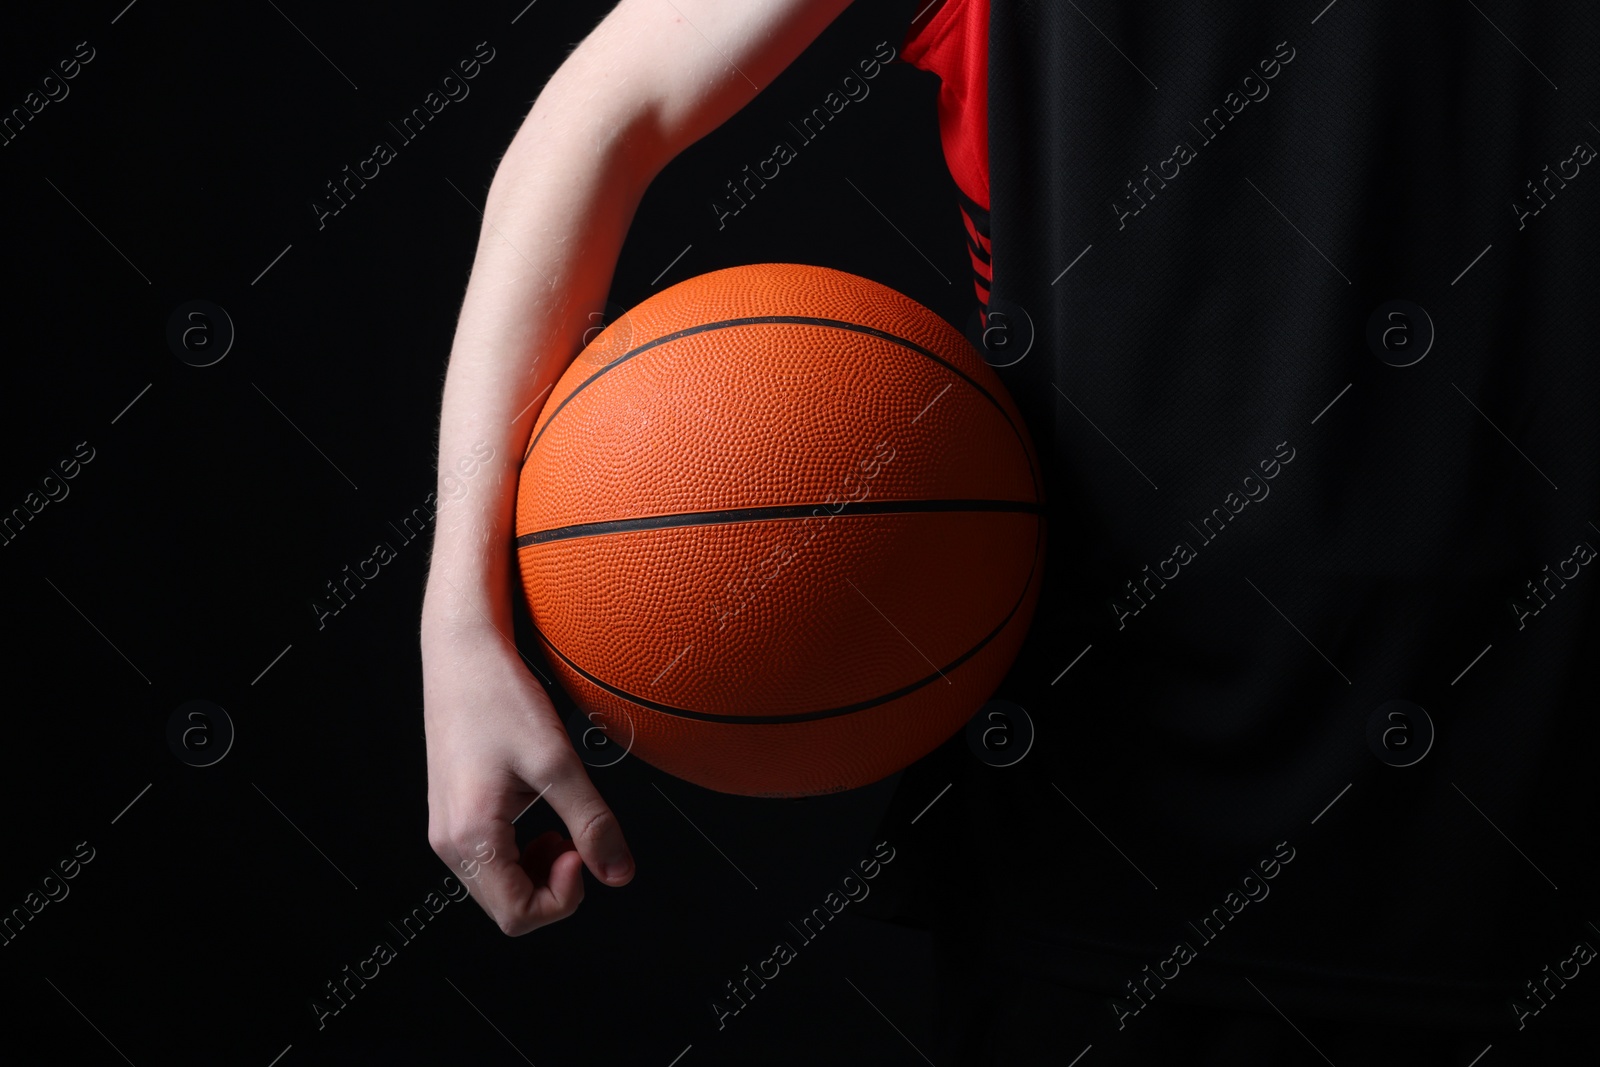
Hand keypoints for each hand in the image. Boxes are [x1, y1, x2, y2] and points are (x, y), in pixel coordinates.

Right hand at [423, 623, 634, 933]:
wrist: (462, 652)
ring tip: (561, 824)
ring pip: (500, 884)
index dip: (563, 897)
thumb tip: (618, 871)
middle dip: (553, 883)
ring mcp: (448, 827)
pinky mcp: (455, 811)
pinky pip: (491, 856)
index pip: (517, 914)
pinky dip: (524, 849)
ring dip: (540, 867)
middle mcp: (449, 839)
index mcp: (470, 835)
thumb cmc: (498, 696)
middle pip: (508, 906)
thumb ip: (591, 823)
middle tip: (577, 840)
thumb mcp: (556, 762)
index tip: (584, 853)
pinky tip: (541, 814)